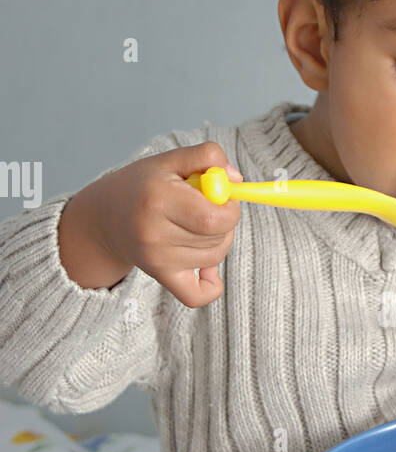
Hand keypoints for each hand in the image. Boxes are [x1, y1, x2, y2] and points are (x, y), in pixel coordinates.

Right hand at [77, 141, 243, 307]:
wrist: (104, 217)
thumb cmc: (143, 185)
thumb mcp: (171, 159)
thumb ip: (207, 156)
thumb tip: (235, 180)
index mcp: (158, 199)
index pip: (214, 218)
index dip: (229, 208)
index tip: (221, 197)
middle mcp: (154, 233)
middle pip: (217, 238)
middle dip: (224, 221)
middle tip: (207, 208)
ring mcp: (156, 259)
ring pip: (214, 257)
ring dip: (218, 241)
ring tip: (199, 226)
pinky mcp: (160, 276)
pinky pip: (197, 296)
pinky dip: (211, 285)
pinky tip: (206, 268)